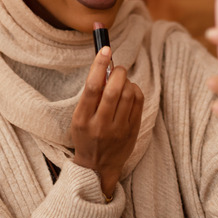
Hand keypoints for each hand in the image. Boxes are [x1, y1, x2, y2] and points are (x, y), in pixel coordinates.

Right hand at [71, 46, 143, 196]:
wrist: (97, 167)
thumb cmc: (86, 136)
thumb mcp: (79, 118)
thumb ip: (90, 96)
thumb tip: (104, 67)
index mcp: (82, 119)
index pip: (92, 87)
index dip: (99, 65)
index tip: (106, 49)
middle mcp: (100, 125)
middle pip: (114, 90)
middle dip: (118, 72)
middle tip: (117, 68)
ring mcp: (118, 130)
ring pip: (129, 95)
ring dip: (127, 82)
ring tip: (122, 83)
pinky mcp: (132, 132)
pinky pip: (139, 103)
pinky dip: (136, 91)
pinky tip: (130, 92)